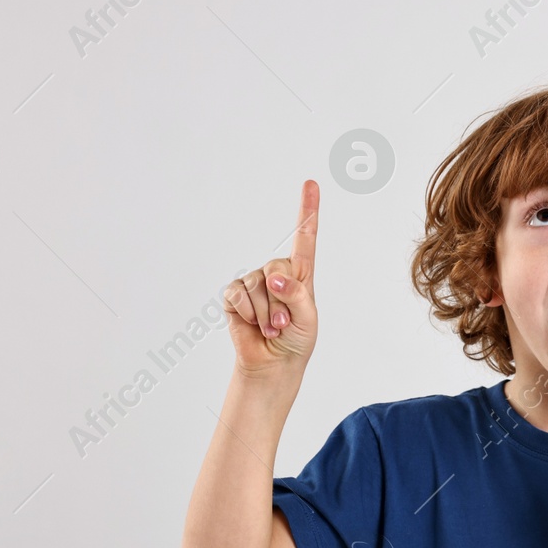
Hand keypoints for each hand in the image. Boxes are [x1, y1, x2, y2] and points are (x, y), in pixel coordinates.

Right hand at [223, 178, 319, 378]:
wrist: (273, 364)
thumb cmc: (296, 340)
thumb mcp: (307, 319)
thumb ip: (295, 295)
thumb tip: (273, 278)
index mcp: (300, 275)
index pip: (305, 239)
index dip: (308, 211)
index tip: (311, 183)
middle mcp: (276, 274)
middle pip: (277, 267)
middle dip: (281, 299)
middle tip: (284, 322)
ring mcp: (255, 284)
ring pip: (257, 286)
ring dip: (266, 313)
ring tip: (272, 327)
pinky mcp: (236, 296)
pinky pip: (238, 295)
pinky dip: (248, 313)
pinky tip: (253, 324)